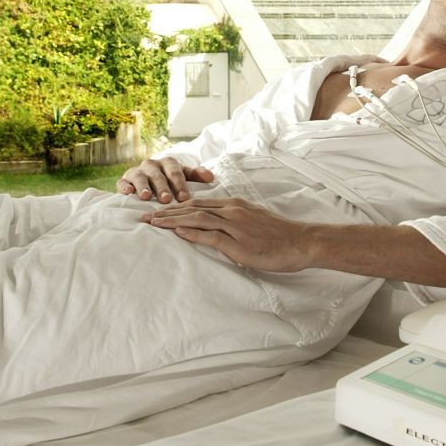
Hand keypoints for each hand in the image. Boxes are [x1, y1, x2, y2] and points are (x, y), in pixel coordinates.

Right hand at [116, 157, 214, 202]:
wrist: (148, 181)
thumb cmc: (171, 180)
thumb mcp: (184, 176)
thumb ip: (197, 176)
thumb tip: (211, 177)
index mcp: (168, 163)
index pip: (176, 173)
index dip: (180, 185)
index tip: (185, 198)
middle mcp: (152, 165)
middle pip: (158, 175)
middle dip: (162, 187)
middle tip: (166, 200)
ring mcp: (137, 172)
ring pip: (140, 177)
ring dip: (143, 186)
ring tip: (147, 197)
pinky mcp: (124, 180)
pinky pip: (122, 183)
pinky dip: (124, 187)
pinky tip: (128, 193)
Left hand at [142, 197, 311, 271]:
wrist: (301, 241)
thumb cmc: (280, 236)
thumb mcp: (254, 223)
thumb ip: (235, 223)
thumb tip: (218, 229)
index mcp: (234, 205)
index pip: (198, 203)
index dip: (175, 207)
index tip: (158, 211)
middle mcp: (232, 210)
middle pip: (192, 208)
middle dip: (166, 212)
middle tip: (144, 216)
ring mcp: (235, 224)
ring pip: (197, 218)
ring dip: (172, 221)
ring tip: (153, 224)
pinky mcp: (239, 242)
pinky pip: (210, 236)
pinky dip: (192, 233)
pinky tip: (177, 234)